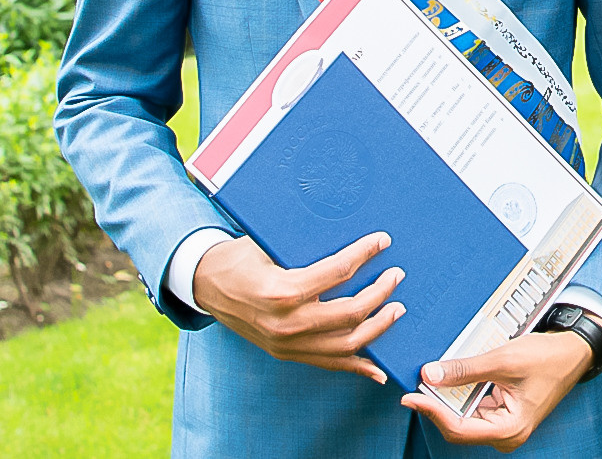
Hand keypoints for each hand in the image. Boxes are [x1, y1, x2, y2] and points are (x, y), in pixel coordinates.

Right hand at [191, 233, 405, 381]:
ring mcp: (286, 344)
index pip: (338, 272)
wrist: (205, 285)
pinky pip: (329, 364)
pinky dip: (357, 367)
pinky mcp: (285, 354)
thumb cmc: (238, 257)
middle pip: (349, 313)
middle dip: (380, 293)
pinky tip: (378, 368)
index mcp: (283, 290)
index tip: (383, 241)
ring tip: (396, 310)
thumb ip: (306, 247)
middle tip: (396, 276)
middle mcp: (287, 323)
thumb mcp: (268, 244)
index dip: (365, 254)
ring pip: (345, 344)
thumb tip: (347, 232)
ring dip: (376, 328)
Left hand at [400, 331, 595, 450]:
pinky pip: (473, 406)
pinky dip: (460, 393)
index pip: (458, 428)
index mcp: (509, 430)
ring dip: (446, 399)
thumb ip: (465, 370)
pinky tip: (448, 379)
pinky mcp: (501, 412)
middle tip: (414, 386)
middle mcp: (505, 433)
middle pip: (458, 425)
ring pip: (463, 416)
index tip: (411, 396)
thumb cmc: (546, 358)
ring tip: (430, 379)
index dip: (432, 412)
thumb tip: (430, 375)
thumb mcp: (503, 360)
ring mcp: (503, 424)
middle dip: (436, 406)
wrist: (573, 352)